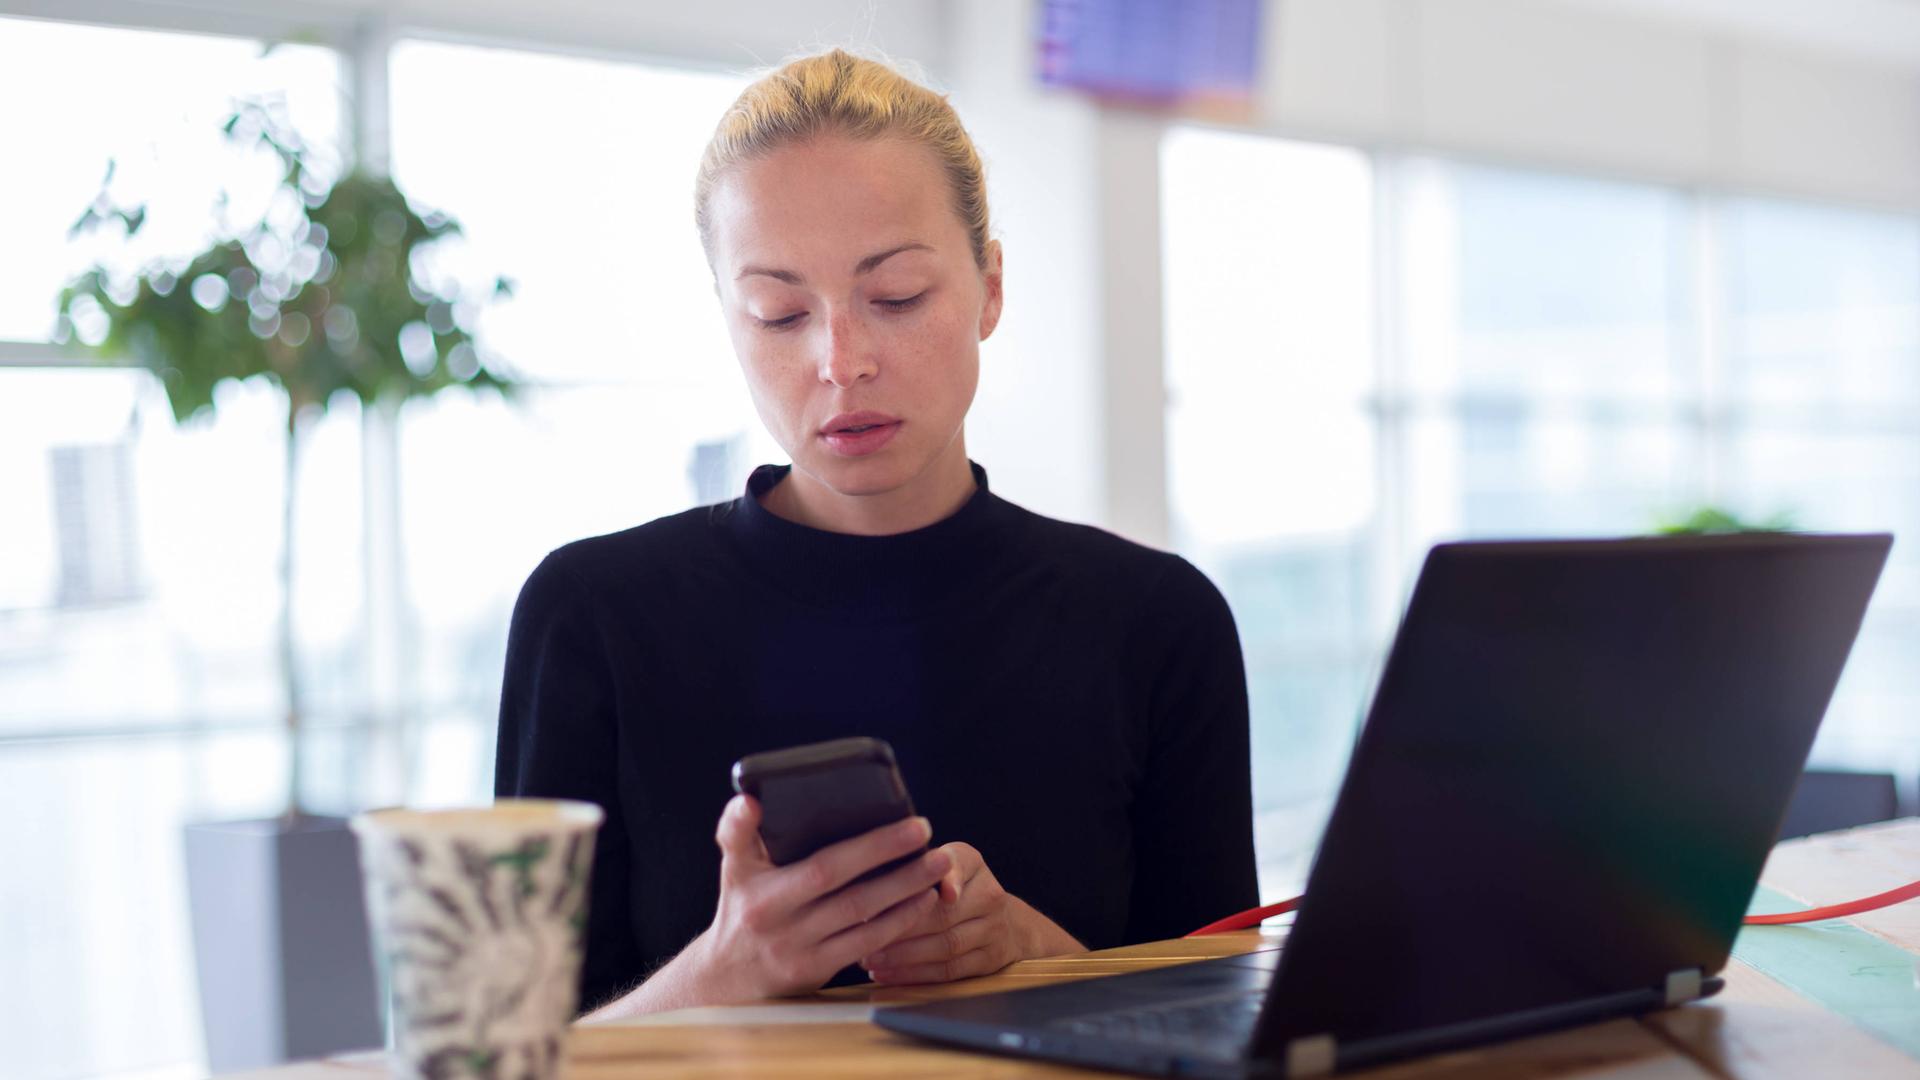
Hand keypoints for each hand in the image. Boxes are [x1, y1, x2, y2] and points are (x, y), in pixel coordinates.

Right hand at [690, 795, 950, 1001]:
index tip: (804, 807)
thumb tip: (749, 799)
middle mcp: (774, 916)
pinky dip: (899, 919)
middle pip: (835, 877)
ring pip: (860, 911)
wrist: (730, 978)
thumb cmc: (741, 906)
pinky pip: (867, 942)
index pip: (770, 850)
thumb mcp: (733, 868)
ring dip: (904, 886)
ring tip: (938, 863)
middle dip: (883, 850)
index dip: (779, 830)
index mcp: (755, 884)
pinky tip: (923, 898)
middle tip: (922, 828)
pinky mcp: (817, 970)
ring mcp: (797, 947)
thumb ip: (738, 831)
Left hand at [858, 842, 1084, 984]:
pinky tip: (887, 974)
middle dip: (901, 928)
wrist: (1005, 922)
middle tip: (864, 934)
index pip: (959, 866)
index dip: (945, 878)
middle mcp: (989, 896)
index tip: (928, 890)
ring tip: (870, 958)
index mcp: (973, 864)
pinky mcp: (988, 961)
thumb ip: (914, 864)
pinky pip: (950, 972)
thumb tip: (868, 870)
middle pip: (944, 915)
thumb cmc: (954, 888)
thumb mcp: (943, 863)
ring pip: (946, 946)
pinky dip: (915, 975)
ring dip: (904, 956)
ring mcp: (993, 931)